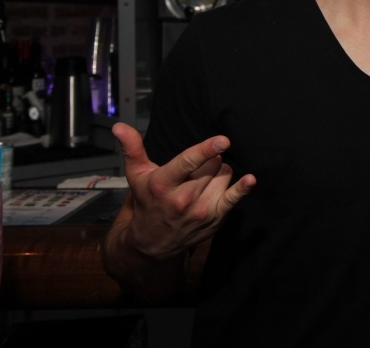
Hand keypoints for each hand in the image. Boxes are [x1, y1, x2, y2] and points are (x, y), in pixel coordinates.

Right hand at [112, 122, 255, 259]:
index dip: (206, 150)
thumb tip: (120, 126)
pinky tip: (249, 180)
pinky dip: (242, 187)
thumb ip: (132, 149)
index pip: (188, 163)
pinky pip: (233, 198)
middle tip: (197, 168)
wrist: (152, 242)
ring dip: (219, 171)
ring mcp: (200, 211)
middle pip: (211, 166)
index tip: (223, 140)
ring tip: (204, 180)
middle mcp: (182, 199)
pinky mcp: (214, 219)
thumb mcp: (137, 176)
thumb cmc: (147, 202)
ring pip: (224, 175)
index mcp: (163, 185)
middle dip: (210, 160)